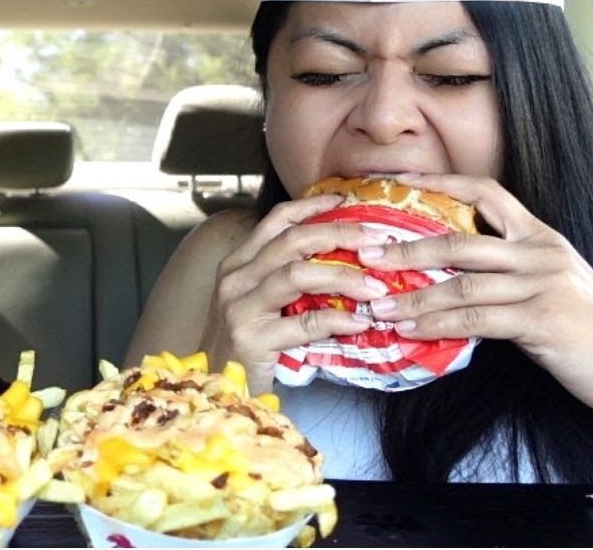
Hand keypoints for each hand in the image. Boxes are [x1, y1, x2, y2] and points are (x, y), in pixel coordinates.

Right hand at [204, 193, 390, 393]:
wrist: (215, 390)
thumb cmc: (243, 348)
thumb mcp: (256, 304)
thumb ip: (284, 282)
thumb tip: (341, 262)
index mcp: (237, 265)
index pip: (276, 221)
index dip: (312, 206)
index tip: (346, 201)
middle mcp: (234, 279)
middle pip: (292, 241)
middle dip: (340, 234)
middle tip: (378, 239)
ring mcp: (240, 307)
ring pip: (298, 274)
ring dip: (344, 277)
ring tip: (377, 287)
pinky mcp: (252, 338)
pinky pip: (304, 323)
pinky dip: (337, 321)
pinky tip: (359, 323)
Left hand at [355, 173, 592, 415]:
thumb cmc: (583, 324)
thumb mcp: (545, 282)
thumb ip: (503, 270)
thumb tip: (445, 274)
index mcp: (538, 235)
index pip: (486, 192)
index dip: (441, 182)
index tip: (398, 181)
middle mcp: (539, 253)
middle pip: (460, 242)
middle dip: (406, 249)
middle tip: (364, 255)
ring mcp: (541, 286)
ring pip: (461, 286)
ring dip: (413, 298)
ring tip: (378, 308)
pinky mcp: (542, 321)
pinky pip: (476, 320)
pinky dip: (437, 326)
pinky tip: (410, 331)